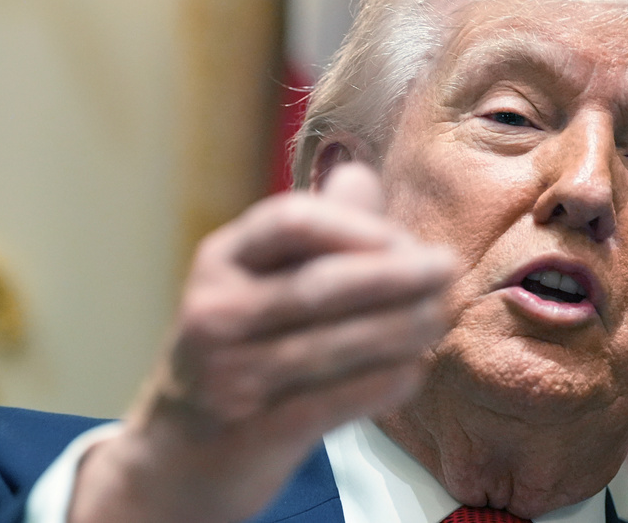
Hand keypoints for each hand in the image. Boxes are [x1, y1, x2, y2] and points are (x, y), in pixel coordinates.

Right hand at [68, 163, 456, 522]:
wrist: (180, 452)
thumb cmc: (239, 347)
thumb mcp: (257, 281)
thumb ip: (314, 230)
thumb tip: (362, 175)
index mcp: (221, 260)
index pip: (292, 221)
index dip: (358, 227)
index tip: (410, 240)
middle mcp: (215, 311)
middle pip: (317, 284)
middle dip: (394, 275)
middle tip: (447, 269)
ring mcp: (228, 375)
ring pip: (330, 346)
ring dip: (399, 330)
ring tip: (440, 317)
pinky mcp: (251, 432)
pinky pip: (329, 404)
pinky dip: (379, 385)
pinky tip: (415, 372)